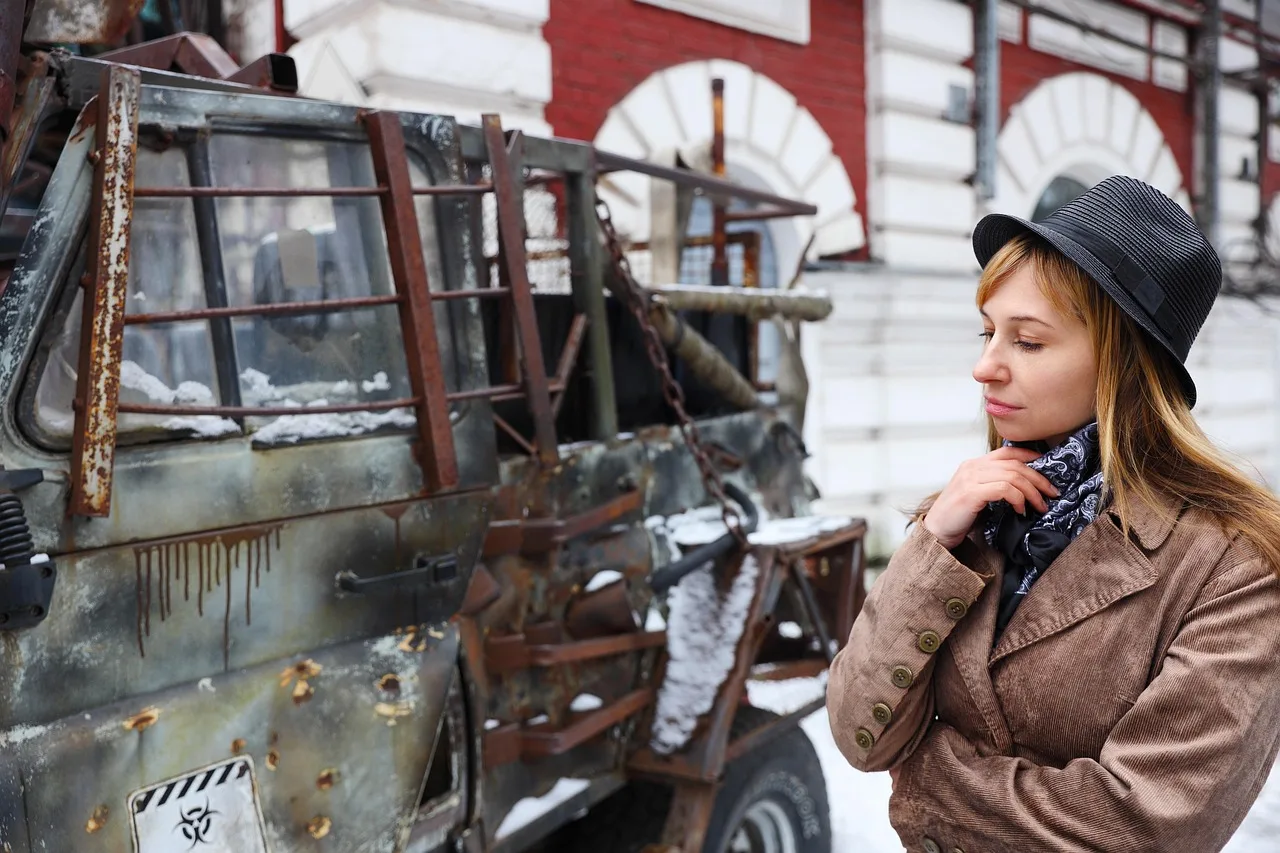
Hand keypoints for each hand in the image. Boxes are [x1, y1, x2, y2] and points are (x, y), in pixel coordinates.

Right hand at [923, 447, 1058, 548]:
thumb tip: (1025, 485)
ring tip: (1039, 506)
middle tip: (1052, 493)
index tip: (1047, 468)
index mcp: (974, 464)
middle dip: (1039, 479)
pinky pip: (1004, 489)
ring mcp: (971, 478)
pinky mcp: (972, 492)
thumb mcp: (978, 494)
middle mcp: (972, 466)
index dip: (1031, 456)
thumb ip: (994, 484)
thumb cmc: (959, 516)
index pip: (1007, 452)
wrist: (937, 531)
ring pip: (1013, 476)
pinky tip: (1020, 510)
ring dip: (1032, 492)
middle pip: (1015, 464)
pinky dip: (1018, 499)